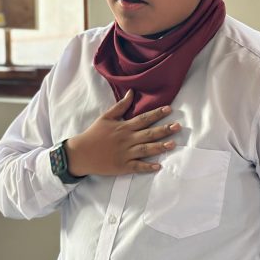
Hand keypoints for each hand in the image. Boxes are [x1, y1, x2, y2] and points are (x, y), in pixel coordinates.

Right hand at [64, 90, 179, 176]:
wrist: (81, 153)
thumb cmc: (94, 134)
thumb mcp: (106, 117)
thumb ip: (120, 106)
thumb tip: (131, 92)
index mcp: (124, 127)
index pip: (143, 119)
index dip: (157, 114)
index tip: (169, 109)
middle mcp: (127, 140)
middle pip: (149, 134)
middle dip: (164, 130)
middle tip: (178, 126)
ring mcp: (125, 154)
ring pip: (146, 150)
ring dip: (160, 147)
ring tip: (173, 144)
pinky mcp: (122, 166)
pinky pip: (137, 167)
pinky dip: (148, 167)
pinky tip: (158, 166)